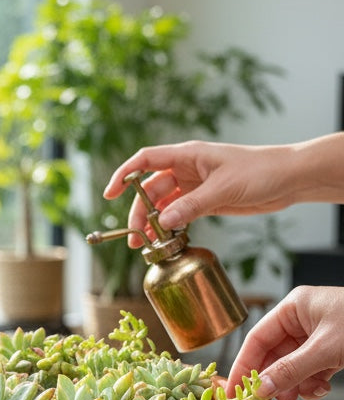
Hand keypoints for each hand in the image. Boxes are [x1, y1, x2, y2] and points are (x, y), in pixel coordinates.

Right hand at [103, 140, 292, 245]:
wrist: (289, 179)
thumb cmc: (260, 171)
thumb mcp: (223, 189)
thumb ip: (191, 206)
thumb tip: (163, 222)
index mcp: (187, 155)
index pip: (145, 160)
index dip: (124, 175)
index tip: (109, 194)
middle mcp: (187, 168)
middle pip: (151, 189)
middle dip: (140, 212)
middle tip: (135, 236)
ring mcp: (196, 185)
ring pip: (165, 204)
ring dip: (154, 222)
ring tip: (146, 244)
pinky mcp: (207, 201)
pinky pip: (181, 213)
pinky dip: (171, 226)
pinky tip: (166, 239)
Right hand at [226, 285, 343, 399]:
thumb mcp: (327, 349)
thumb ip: (291, 370)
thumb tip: (261, 388)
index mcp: (295, 307)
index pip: (258, 338)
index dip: (244, 364)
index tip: (236, 389)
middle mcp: (303, 319)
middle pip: (274, 354)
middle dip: (273, 379)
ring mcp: (319, 335)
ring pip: (292, 366)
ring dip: (295, 385)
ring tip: (301, 396)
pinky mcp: (333, 350)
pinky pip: (311, 370)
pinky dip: (312, 383)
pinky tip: (320, 389)